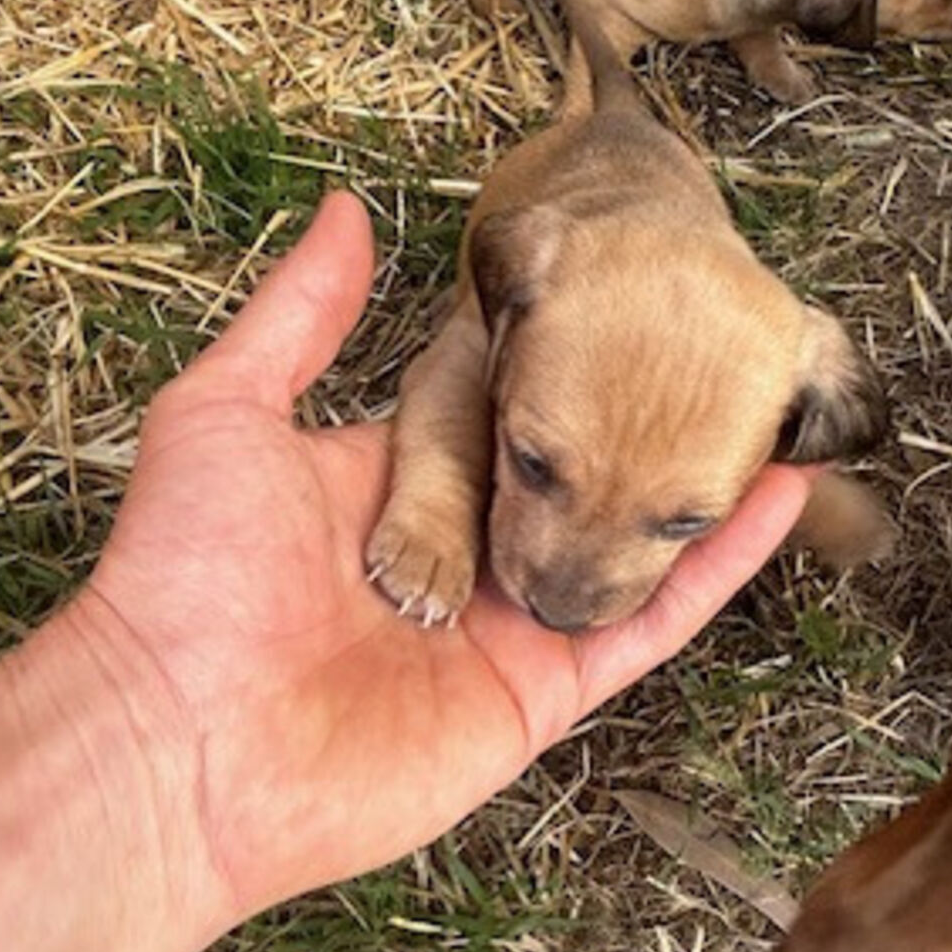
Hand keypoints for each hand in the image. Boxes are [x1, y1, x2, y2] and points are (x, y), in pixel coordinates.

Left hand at [54, 192, 813, 934]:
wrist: (176, 745)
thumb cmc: (183, 577)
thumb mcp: (226, 410)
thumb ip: (299, 314)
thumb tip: (344, 207)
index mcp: (395, 487)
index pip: (499, 411)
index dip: (562, 362)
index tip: (626, 296)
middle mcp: (461, 555)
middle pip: (575, 477)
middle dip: (643, 419)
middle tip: (726, 343)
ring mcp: (506, 627)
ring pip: (625, 545)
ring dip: (695, 484)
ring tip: (774, 408)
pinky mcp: (541, 694)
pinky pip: (645, 626)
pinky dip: (711, 568)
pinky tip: (775, 499)